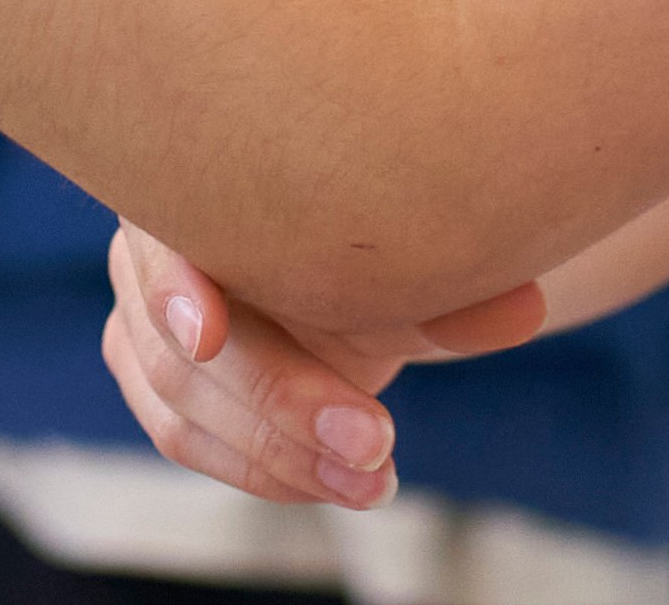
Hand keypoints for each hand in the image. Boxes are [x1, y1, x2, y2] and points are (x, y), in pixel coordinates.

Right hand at [95, 220, 546, 512]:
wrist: (340, 256)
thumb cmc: (362, 236)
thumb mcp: (406, 261)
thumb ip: (450, 287)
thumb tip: (526, 309)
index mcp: (197, 186)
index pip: (163, 238)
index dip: (176, 288)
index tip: (210, 333)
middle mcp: (150, 249)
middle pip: (182, 349)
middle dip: (279, 404)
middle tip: (373, 441)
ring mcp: (143, 321)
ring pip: (182, 408)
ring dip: (279, 455)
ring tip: (374, 478)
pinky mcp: (158, 382)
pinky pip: (187, 441)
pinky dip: (266, 471)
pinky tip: (337, 482)